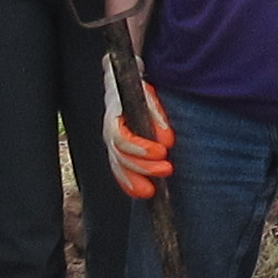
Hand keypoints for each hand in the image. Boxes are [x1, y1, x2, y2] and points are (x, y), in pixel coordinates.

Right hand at [107, 83, 174, 198]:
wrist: (126, 85)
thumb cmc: (139, 90)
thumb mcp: (150, 96)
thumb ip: (157, 117)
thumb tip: (166, 141)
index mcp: (115, 113)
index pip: (122, 138)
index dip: (140, 148)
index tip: (162, 152)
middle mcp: (110, 130)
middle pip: (121, 156)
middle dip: (144, 167)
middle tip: (167, 169)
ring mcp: (112, 142)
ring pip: (119, 166)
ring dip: (135, 180)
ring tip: (152, 190)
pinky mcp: (118, 152)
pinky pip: (120, 171)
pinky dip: (130, 183)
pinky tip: (142, 192)